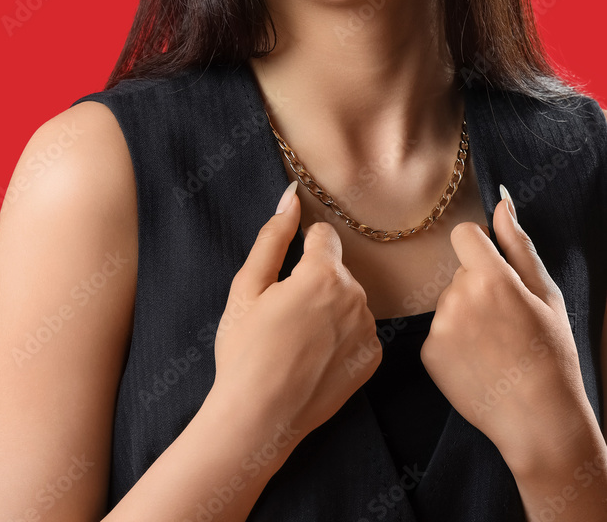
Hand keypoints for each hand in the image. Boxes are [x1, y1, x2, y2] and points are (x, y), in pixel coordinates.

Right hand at [212, 182, 381, 440]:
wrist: (258, 419)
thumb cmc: (244, 351)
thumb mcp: (247, 287)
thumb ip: (272, 237)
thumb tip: (291, 196)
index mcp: (323, 274)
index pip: (323, 236)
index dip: (301, 251)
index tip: (284, 277)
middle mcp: (355, 298)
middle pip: (337, 269)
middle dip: (314, 282)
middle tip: (283, 315)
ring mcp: (368, 331)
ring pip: (349, 299)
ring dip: (329, 308)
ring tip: (297, 339)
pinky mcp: (372, 359)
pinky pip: (359, 331)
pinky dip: (340, 337)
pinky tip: (314, 356)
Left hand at [419, 190, 588, 474]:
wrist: (538, 420)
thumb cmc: (551, 354)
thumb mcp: (546, 295)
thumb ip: (519, 246)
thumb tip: (502, 204)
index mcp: (490, 277)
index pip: (464, 234)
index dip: (479, 247)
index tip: (493, 267)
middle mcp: (457, 297)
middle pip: (459, 273)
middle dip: (478, 288)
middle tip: (506, 323)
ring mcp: (439, 326)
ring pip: (448, 303)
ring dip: (466, 316)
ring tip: (495, 347)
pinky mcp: (427, 353)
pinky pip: (438, 332)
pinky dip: (454, 343)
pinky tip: (479, 363)